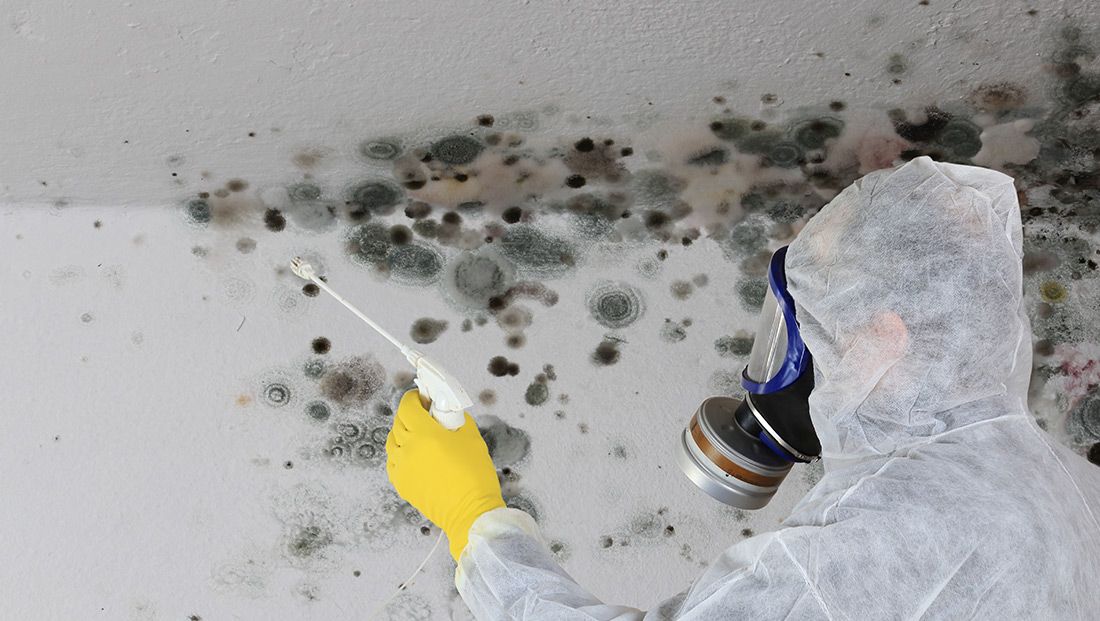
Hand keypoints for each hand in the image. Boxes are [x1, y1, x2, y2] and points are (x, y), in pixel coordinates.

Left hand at [386, 389, 504, 559]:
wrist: (470, 512)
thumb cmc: (475, 474)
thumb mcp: (472, 437)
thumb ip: (456, 419)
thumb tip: (447, 412)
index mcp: (424, 434)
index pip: (407, 407)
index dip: (414, 398)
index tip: (422, 397)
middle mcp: (407, 449)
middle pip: (398, 422)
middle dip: (409, 414)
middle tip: (424, 414)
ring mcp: (402, 468)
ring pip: (392, 442)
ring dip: (402, 433)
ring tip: (419, 436)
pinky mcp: (402, 484)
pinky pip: (393, 462)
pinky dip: (400, 454)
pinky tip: (414, 455)